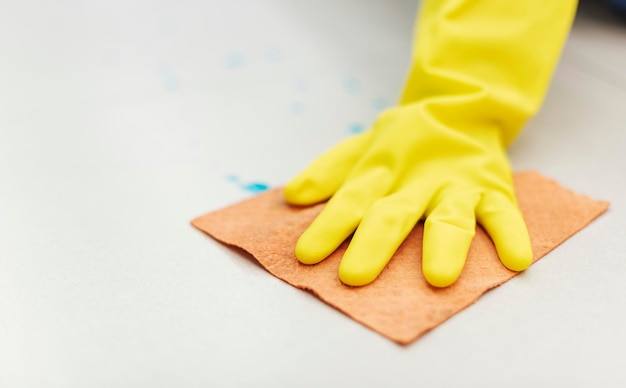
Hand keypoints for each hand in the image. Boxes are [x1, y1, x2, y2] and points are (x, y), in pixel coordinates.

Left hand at [284, 105, 531, 286]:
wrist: (460, 105)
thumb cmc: (405, 138)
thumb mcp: (363, 146)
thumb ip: (330, 170)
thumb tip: (292, 195)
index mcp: (382, 171)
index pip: (350, 200)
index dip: (329, 227)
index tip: (306, 255)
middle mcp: (417, 180)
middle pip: (393, 214)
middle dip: (374, 244)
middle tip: (355, 275)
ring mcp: (457, 185)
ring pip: (450, 217)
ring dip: (444, 245)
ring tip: (437, 277)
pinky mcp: (493, 188)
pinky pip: (504, 213)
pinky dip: (511, 234)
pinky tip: (515, 260)